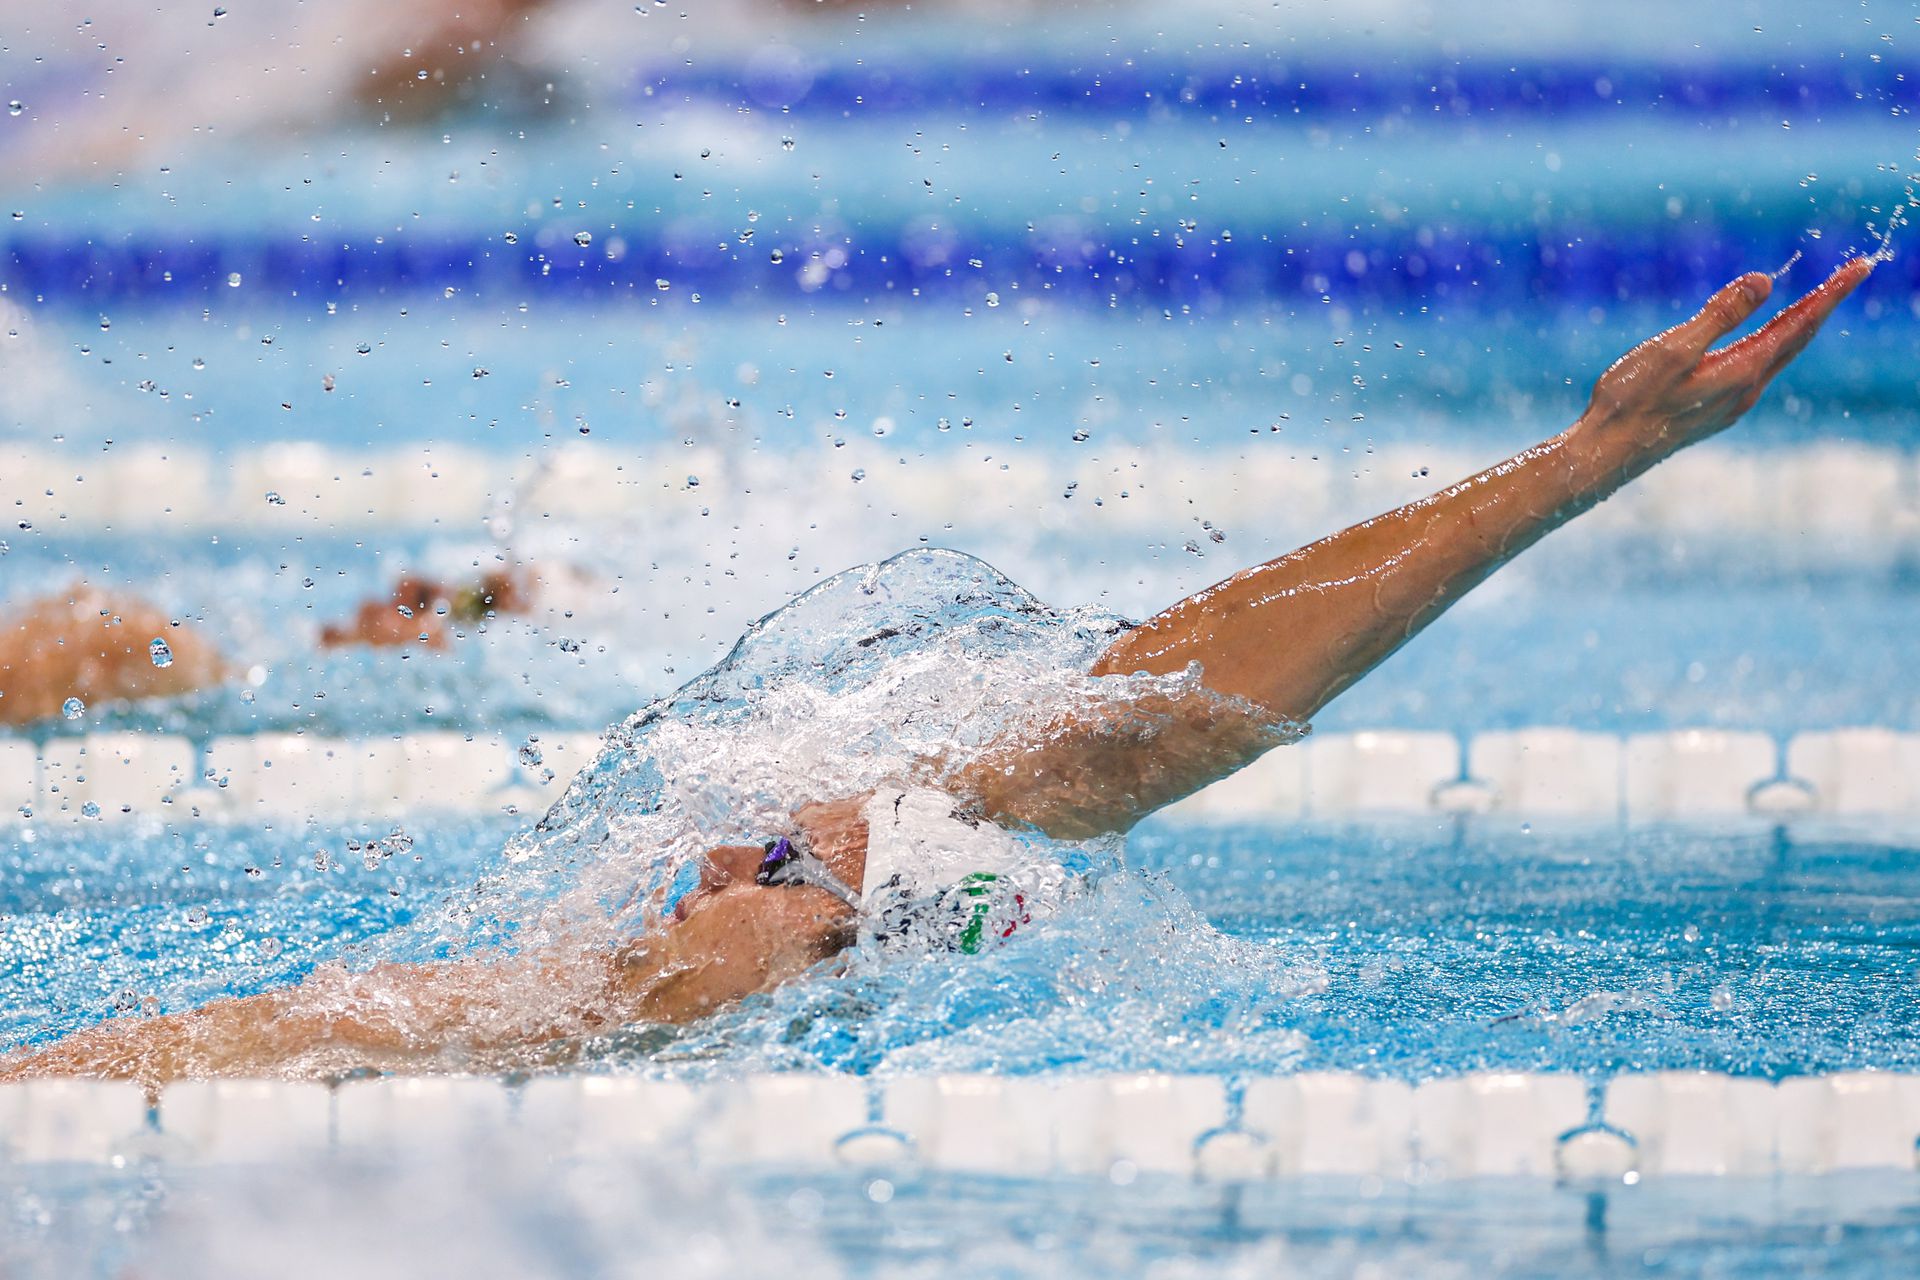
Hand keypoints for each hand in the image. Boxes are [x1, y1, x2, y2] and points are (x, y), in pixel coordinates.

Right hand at [1581, 257, 1873, 451]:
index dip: (1831, 293)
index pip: (1799, 323)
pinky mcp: (1713, 412)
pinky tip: (1765, 343)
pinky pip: (1758, 370)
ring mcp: (1731, 404)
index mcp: (1741, 370)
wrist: (1606, 455)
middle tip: (1853, 274)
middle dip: (1824, 304)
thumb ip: (1718, 315)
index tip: (1862, 266)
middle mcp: (1746, 390)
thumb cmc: (1631, 400)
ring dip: (1801, 326)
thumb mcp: (1673, 349)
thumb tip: (1764, 280)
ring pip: (1779, 357)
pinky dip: (1774, 345)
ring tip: (1817, 303)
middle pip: (1797, 339)